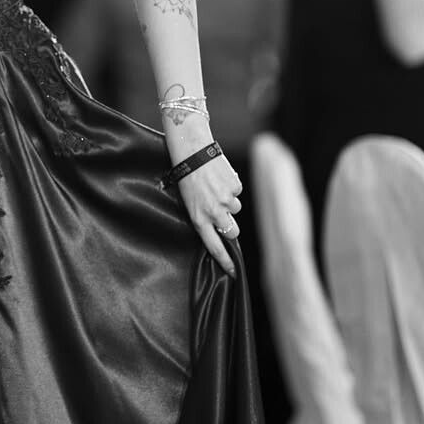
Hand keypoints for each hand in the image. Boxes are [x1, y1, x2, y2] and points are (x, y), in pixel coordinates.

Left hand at [176, 152, 242, 275]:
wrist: (191, 152)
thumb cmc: (185, 177)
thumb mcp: (188, 203)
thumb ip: (203, 217)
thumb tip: (219, 229)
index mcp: (199, 219)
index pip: (215, 247)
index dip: (225, 261)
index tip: (234, 271)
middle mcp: (214, 212)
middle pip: (233, 231)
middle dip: (231, 226)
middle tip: (222, 214)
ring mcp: (226, 200)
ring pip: (236, 209)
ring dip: (229, 202)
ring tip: (214, 188)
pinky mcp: (235, 187)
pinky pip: (238, 192)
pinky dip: (231, 186)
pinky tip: (219, 177)